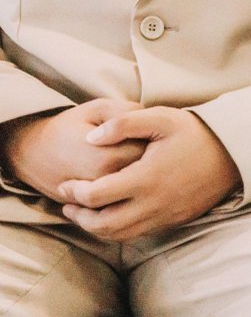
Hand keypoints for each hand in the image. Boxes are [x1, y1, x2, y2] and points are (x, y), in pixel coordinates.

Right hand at [0, 99, 145, 201]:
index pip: (150, 152)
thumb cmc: (68, 127)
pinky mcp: (93, 208)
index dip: (152, 139)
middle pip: (146, 172)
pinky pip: (122, 200)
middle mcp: (104, 184)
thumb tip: (151, 120)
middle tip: (139, 144)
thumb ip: (126, 111)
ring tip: (130, 158)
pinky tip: (122, 172)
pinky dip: (128, 188)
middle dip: (150, 157)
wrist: (32, 154)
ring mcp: (97, 200)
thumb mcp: (96, 108)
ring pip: (135, 188)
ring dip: (140, 174)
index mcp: (107, 158)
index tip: (144, 131)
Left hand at [58, 106, 240, 240]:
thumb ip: (123, 123)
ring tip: (85, 212)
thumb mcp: (160, 117)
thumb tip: (91, 138)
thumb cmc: (195, 132)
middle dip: (80, 216)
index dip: (74, 192)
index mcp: (146, 178)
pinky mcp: (174, 221)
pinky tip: (113, 214)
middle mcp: (154, 203)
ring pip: (119, 235)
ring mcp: (165, 216)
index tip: (66, 183)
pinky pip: (138, 234)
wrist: (233, 153)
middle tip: (68, 203)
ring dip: (96, 227)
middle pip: (102, 224)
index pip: (96, 196)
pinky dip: (118, 230)